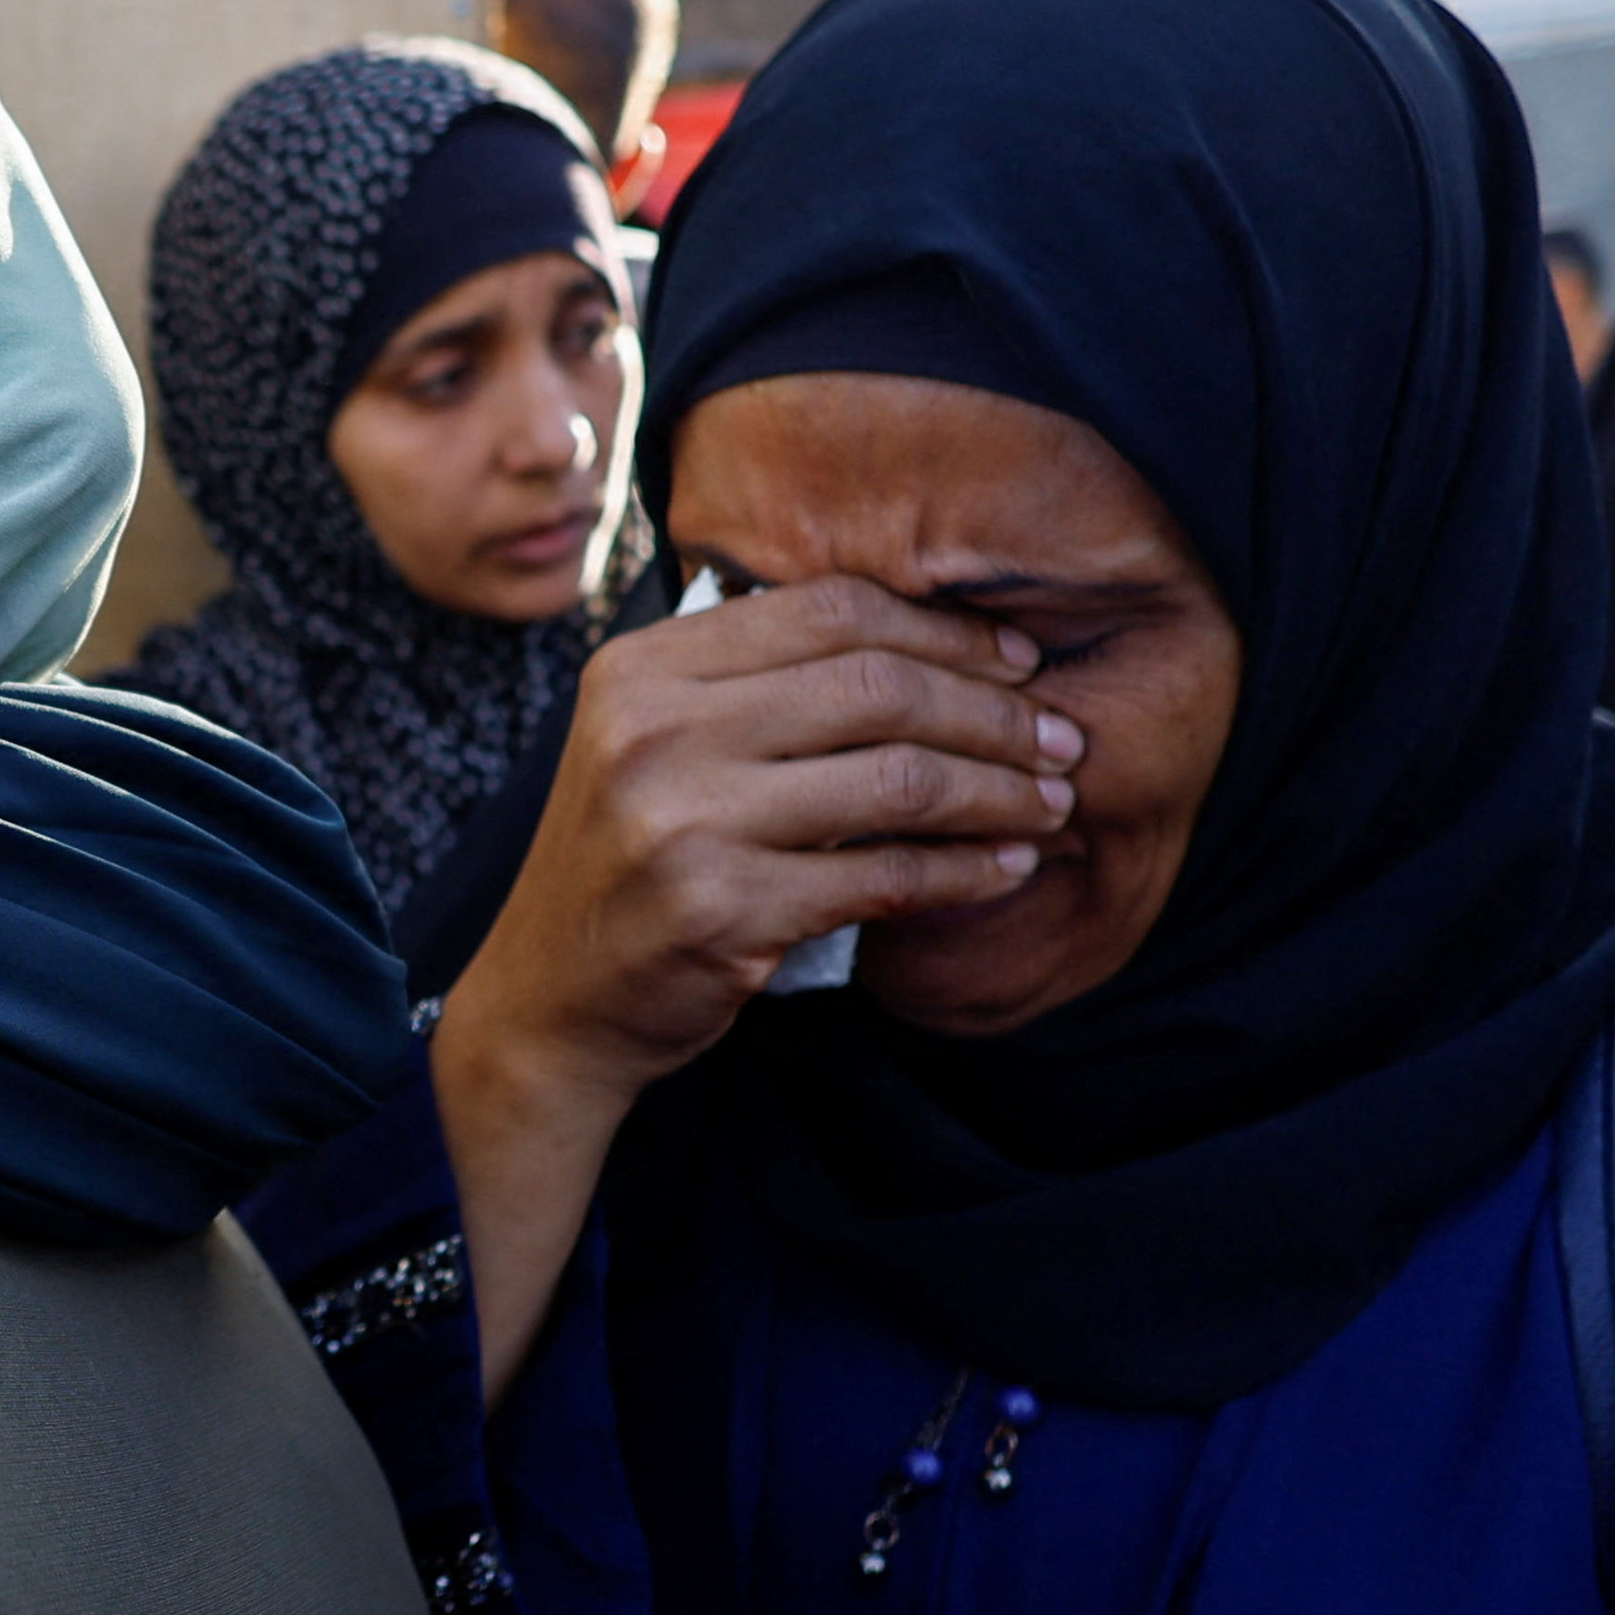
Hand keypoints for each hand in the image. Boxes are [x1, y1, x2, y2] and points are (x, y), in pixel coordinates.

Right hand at [432, 583, 1074, 1385]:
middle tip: (1065, 740)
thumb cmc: (629, 867)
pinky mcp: (720, 911)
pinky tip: (1009, 868)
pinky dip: (965, 871)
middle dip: (995, 713)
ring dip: (998, 792)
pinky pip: (884, 876)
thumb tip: (931, 639)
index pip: (829, 612)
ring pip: (896, 781)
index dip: (944, 630)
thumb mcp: (657, 745)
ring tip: (1054, 803)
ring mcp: (682, 822)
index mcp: (643, 668)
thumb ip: (754, 685)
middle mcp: (655, 731)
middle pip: (876, 687)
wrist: (549, 1002)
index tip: (1019, 661)